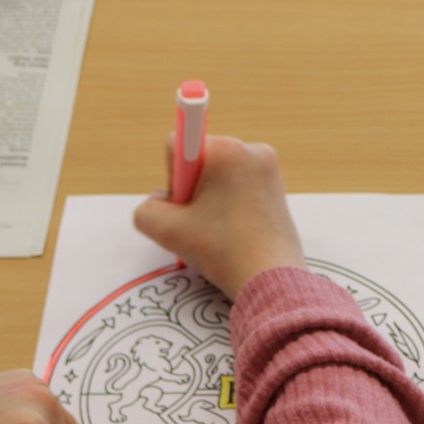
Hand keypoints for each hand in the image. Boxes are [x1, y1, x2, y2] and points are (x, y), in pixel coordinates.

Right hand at [132, 135, 305, 298]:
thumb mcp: (165, 230)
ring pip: (218, 175)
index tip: (187, 204)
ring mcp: (268, 167)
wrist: (271, 278)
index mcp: (226, 150)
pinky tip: (234, 229)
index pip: (177, 146)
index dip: (172, 178)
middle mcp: (251, 149)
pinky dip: (229, 204)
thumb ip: (146, 209)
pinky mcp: (277, 185)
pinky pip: (238, 185)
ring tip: (221, 229)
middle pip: (200, 161)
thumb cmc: (221, 251)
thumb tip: (162, 199)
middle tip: (202, 223)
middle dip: (193, 190)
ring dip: (210, 199)